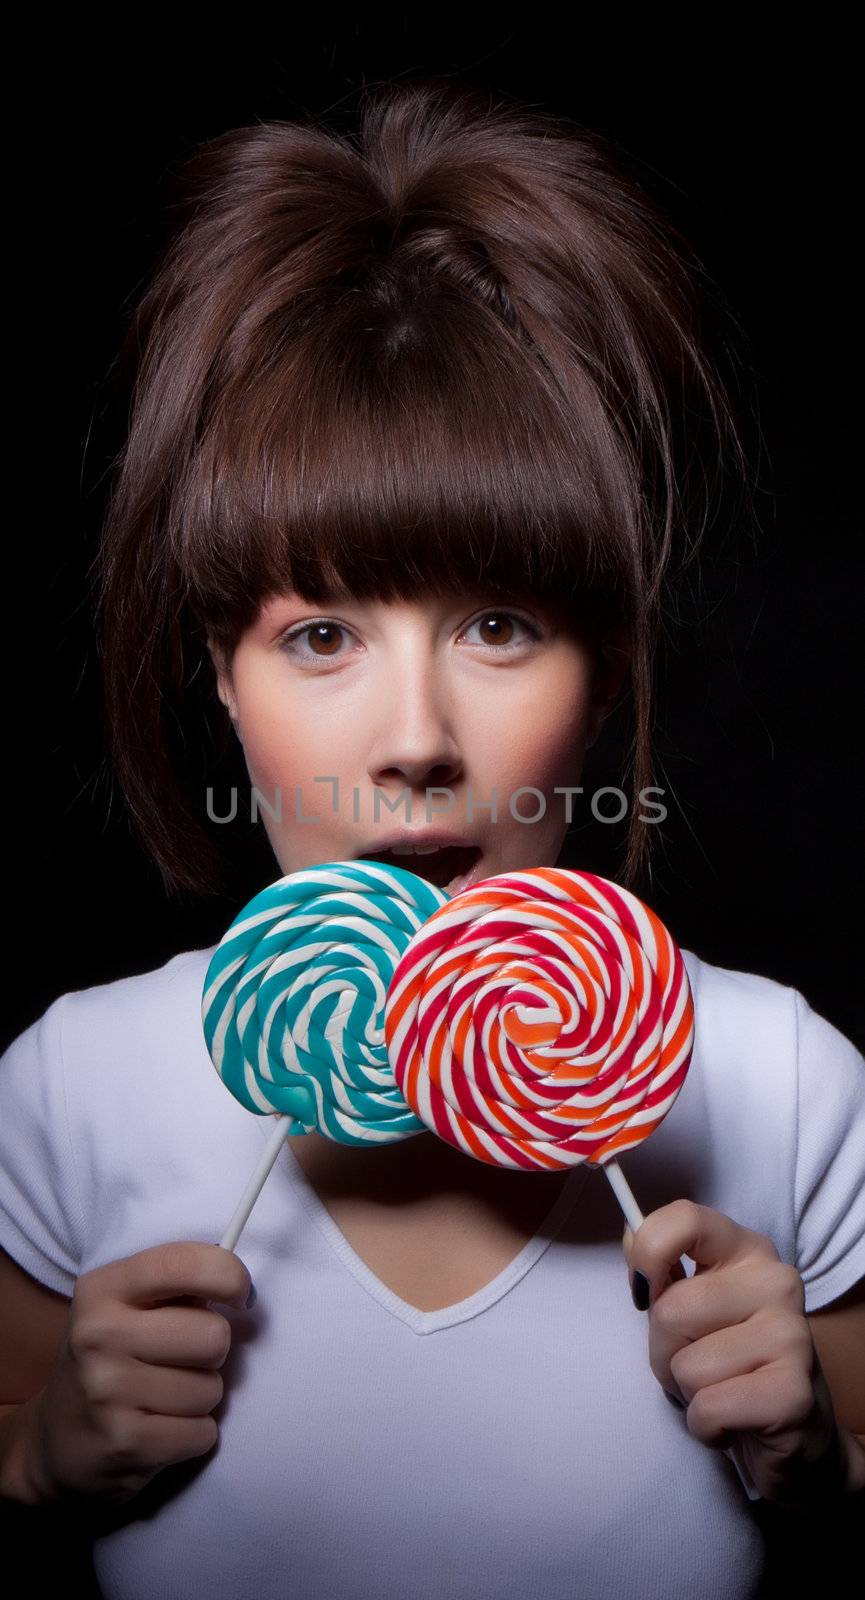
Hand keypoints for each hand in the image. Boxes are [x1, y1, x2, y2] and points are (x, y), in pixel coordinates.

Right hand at [24, 1242, 252, 1506]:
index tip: (238, 1295)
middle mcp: (100, 1334)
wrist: (56, 1441)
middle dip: (212, 1352)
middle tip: (184, 1360)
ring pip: (212, 1389)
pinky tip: (161, 1430)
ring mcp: (108, 1391)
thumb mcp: (125, 1307)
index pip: (187, 1264)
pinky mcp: (125, 1442)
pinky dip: (193, 1435)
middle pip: (213, 1335)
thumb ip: (177, 1286)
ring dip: (201, 1398)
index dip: (230, 1276)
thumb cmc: (112, 1360)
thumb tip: (241, 1288)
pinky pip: (202, 1433)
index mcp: (104, 1288)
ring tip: (165, 1398)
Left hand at [622, 1200, 846, 1507]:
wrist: (792, 1436)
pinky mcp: (793, 1391)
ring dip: (689, 1392)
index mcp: (747, 1250)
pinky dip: (707, 1427)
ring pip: (687, 1365)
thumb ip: (662, 1271)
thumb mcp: (691, 1309)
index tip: (643, 1290)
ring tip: (722, 1392)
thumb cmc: (728, 1365)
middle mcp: (776, 1281)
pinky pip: (708, 1408)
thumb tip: (631, 1234)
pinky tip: (735, 1423)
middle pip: (671, 1309)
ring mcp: (791, 1334)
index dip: (648, 1252)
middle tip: (699, 1367)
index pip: (686, 1218)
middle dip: (666, 1352)